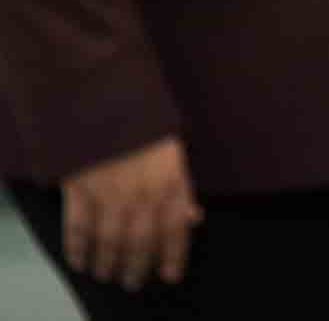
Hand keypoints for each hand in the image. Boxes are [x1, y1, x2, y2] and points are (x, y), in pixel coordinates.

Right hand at [60, 137, 201, 290]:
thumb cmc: (146, 128)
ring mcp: (109, 195)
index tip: (170, 275)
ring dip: (109, 263)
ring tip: (109, 275)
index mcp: (170, 184)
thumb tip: (194, 218)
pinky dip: (77, 249)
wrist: (106, 103)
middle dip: (138, 267)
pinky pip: (78, 228)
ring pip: (110, 242)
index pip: (175, 230)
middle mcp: (141, 195)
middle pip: (141, 243)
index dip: (173, 256)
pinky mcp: (80, 191)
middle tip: (133, 282)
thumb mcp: (175, 154)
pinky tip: (79, 261)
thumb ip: (183, 189)